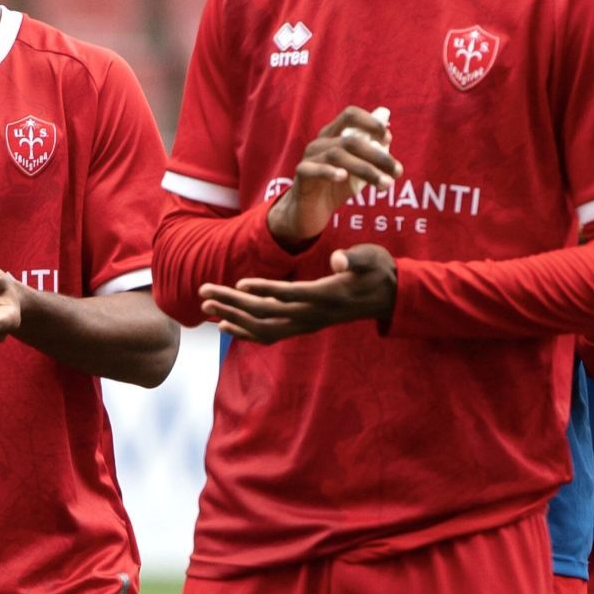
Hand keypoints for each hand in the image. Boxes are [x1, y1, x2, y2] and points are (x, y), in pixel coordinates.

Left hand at [200, 243, 397, 341]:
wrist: (388, 298)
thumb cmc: (377, 271)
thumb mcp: (371, 258)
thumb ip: (354, 259)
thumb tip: (339, 261)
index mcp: (325, 296)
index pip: (288, 295)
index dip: (264, 291)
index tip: (238, 284)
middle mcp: (311, 315)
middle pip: (266, 314)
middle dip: (233, 303)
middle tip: (204, 291)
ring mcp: (306, 324)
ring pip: (262, 327)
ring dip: (232, 317)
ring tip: (206, 306)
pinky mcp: (302, 326)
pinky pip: (269, 335)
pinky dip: (245, 331)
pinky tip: (225, 324)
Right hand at [267, 106, 399, 247]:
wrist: (308, 213)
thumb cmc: (335, 188)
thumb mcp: (357, 170)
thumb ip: (371, 153)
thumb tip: (388, 134)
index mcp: (333, 135)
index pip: (350, 115)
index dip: (370, 123)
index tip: (388, 139)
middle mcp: (320, 142)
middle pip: (350, 140)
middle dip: (377, 155)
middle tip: (397, 171)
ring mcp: (309, 157)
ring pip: (337, 155)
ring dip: (365, 169)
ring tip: (385, 184)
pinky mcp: (301, 175)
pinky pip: (314, 169)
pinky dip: (329, 172)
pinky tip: (343, 178)